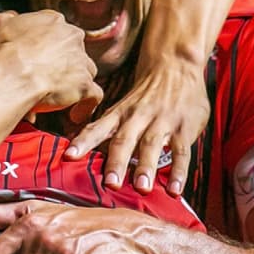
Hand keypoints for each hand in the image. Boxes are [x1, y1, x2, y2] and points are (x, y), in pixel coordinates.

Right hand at [0, 11, 103, 112]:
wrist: (10, 76)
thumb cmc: (2, 52)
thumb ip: (10, 18)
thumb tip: (12, 19)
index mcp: (53, 21)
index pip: (58, 31)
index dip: (49, 46)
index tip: (41, 58)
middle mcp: (72, 37)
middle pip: (74, 50)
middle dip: (63, 64)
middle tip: (47, 78)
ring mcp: (81, 61)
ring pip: (86, 71)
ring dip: (75, 82)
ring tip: (60, 96)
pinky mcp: (85, 84)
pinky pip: (94, 95)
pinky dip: (86, 104)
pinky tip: (76, 113)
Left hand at [67, 58, 207, 194]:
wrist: (176, 64)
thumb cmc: (146, 92)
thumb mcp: (125, 105)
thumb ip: (111, 128)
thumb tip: (86, 153)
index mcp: (121, 113)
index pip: (98, 128)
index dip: (83, 142)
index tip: (69, 156)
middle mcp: (138, 117)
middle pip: (124, 140)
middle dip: (117, 162)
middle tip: (111, 184)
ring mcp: (162, 122)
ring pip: (152, 145)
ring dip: (146, 166)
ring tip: (142, 187)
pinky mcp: (183, 127)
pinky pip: (181, 151)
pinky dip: (179, 171)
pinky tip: (175, 189)